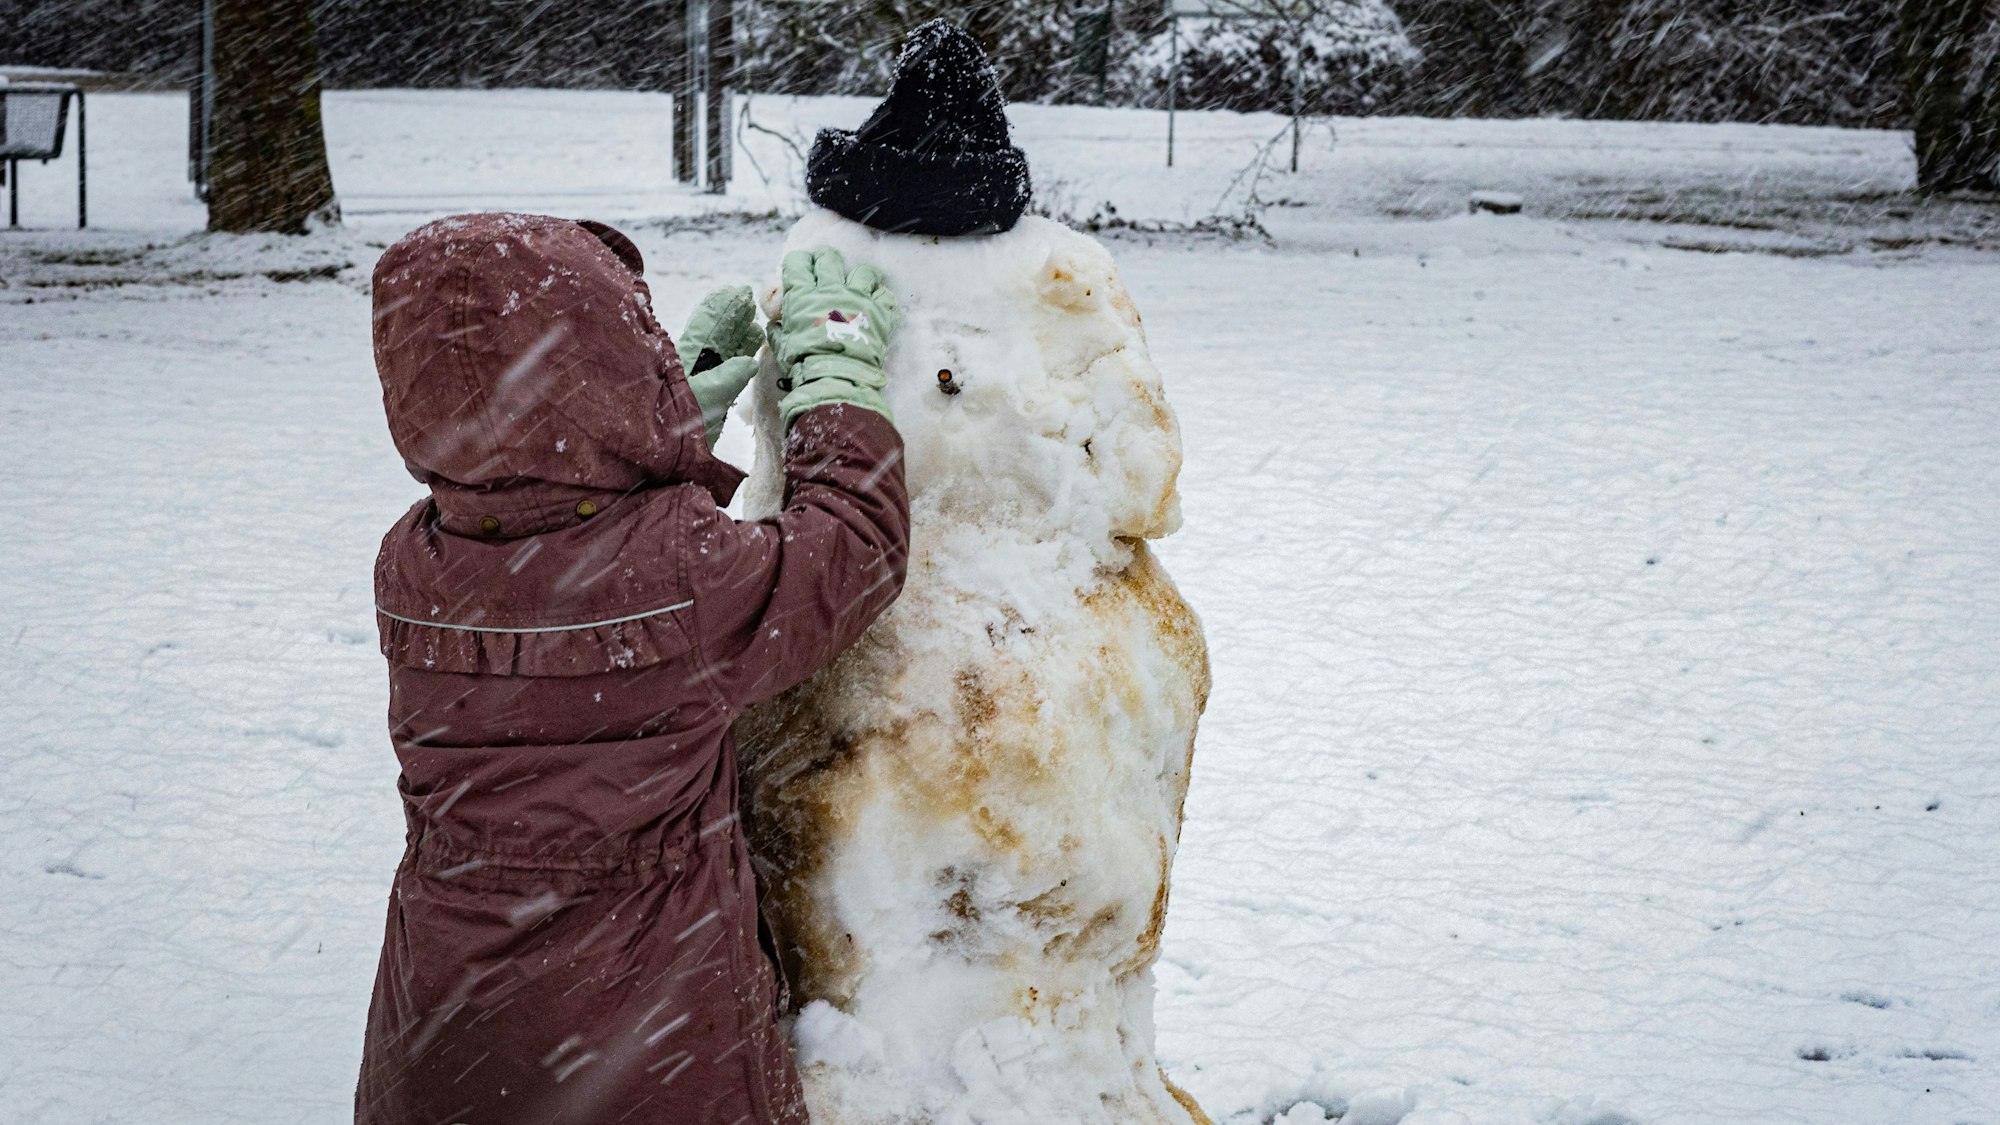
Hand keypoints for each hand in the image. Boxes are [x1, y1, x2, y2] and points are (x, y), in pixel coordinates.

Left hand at [677, 286, 761, 447]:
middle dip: (733, 316)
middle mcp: (695, 365)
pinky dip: (743, 358)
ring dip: (740, 335)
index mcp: (686, 357)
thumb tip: (751, 361)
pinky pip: (731, 371)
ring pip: (725, 351)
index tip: (738, 292)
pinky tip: (755, 350)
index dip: (721, 306)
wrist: (663, 458)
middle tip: (749, 298)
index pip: (706, 323)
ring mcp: (705, 380)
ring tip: (756, 322)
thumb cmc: (674, 425)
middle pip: (717, 333)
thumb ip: (726, 378)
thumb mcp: (700, 398)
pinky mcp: (714, 398)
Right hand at [772, 248, 897, 425]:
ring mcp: (857, 298)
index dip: (798, 261)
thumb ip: (778, 331)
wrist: (835, 377)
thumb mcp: (781, 347)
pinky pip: (884, 294)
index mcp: (802, 296)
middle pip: (828, 258)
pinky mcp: (878, 312)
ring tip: (856, 287)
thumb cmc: (804, 363)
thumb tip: (774, 325)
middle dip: (825, 259)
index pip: (797, 262)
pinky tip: (876, 305)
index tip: (800, 267)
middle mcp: (830, 290)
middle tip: (825, 268)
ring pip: (862, 272)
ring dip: (858, 277)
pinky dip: (880, 298)